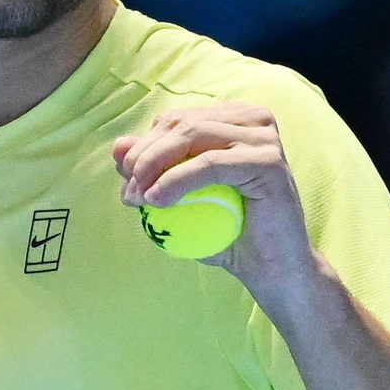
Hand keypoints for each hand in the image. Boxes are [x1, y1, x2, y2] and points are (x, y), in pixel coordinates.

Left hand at [112, 103, 326, 309]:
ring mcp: (264, 138)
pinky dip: (176, 180)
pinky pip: (209, 163)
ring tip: (139, 199)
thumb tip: (117, 146)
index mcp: (234, 119)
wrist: (272, 270)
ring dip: (154, 166)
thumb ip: (152, 170)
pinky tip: (156, 200)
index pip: (175, 121)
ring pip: (191, 137)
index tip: (125, 183)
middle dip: (143, 157)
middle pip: (180, 124)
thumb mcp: (181, 200)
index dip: (143, 148)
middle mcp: (253, 120)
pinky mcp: (268, 162)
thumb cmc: (228, 235)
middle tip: (128, 195)